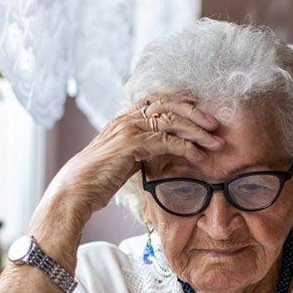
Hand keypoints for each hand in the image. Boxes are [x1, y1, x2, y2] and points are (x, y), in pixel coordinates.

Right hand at [28, 97, 221, 258]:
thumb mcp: (123, 159)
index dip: (183, 104)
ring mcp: (128, 129)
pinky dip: (185, 147)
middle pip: (169, 105)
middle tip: (216, 125)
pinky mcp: (131, 144)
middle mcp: (126, 119)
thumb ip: (141, 150)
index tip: (203, 112)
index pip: (159, 101)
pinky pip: (165, 141)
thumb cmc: (97, 180)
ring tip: (215, 142)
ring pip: (171, 121)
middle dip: (196, 113)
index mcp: (125, 119)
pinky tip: (198, 156)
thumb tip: (162, 150)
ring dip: (197, 130)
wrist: (75, 191)